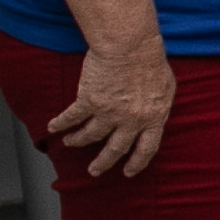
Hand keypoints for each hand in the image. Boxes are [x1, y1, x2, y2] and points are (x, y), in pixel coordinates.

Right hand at [48, 41, 174, 180]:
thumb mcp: (166, 87)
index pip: (146, 148)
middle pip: (115, 149)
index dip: (137, 163)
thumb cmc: (150, 60)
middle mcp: (131, 121)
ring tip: (70, 143)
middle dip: (104, 162)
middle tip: (94, 171)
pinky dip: (61, 124)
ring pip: (90, 135)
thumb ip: (159, 105)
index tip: (128, 172)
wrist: (130, 47)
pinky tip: (53, 128)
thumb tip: (156, 113)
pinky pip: (72, 118)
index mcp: (153, 118)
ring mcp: (109, 113)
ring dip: (78, 141)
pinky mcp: (90, 101)